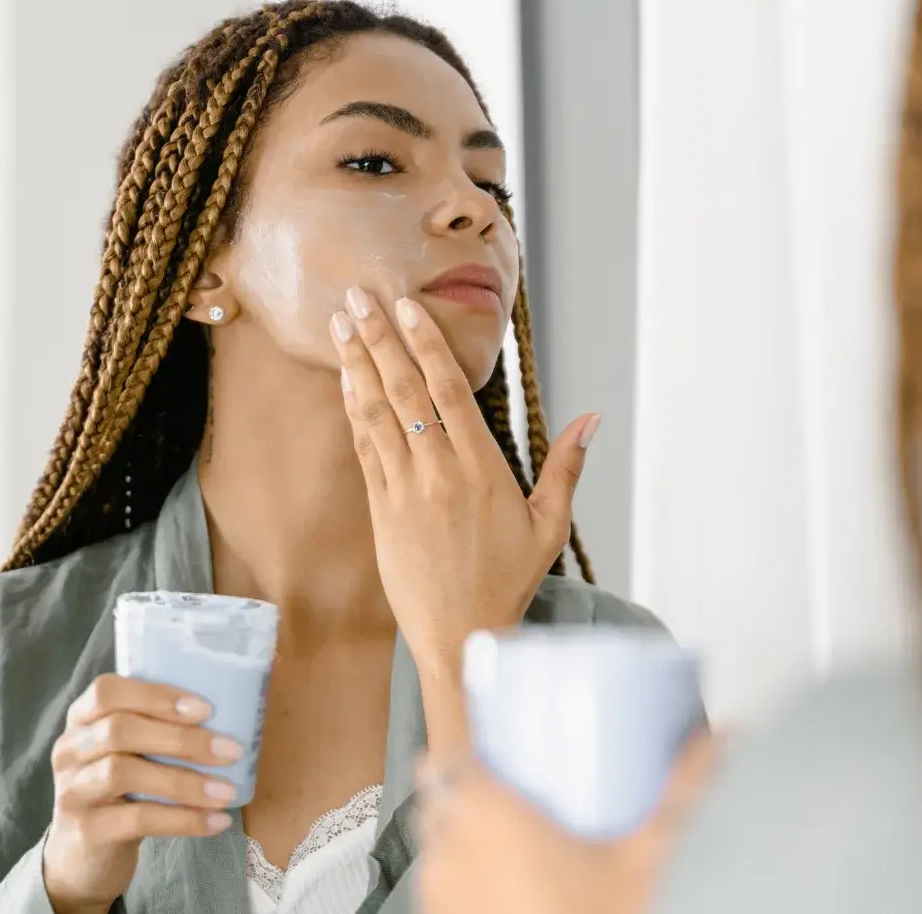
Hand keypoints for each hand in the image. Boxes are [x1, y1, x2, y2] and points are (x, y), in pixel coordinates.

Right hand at [43, 674, 242, 913]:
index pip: (108, 691)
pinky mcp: (85, 831)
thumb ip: (158, 725)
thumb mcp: (132, 749)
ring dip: (185, 782)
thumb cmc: (123, 787)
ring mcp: (72, 791)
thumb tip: (229, 711)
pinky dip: (183, 819)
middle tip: (230, 751)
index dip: (156, 696)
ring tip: (227, 791)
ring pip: (124, 773)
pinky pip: (137, 819)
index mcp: (83, 717)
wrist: (85, 857)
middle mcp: (70, 749)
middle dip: (182, 739)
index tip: (205, 709)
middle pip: (120, 730)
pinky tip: (216, 821)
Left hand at [330, 288, 598, 681]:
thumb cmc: (508, 582)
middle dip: (379, 338)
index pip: (448, 390)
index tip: (405, 306)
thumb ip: (567, 468)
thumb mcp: (549, 527)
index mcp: (481, 468)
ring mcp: (402, 488)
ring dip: (356, 365)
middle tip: (356, 295)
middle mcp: (437, 470)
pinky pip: (364, 447)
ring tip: (340, 324)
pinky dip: (353, 410)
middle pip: (404, 390)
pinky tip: (346, 382)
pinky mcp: (380, 508)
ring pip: (375, 413)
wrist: (460, 636)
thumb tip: (592, 418)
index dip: (425, 343)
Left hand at [417, 731, 724, 913]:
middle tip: (504, 788)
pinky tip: (499, 888)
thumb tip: (719, 740)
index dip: (461, 745)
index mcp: (484, 814)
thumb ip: (682, 793)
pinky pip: (439, 888)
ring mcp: (438, 894)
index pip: (444, 756)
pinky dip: (458, 878)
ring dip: (457, 834)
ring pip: (433, 844)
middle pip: (435, 797)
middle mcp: (448, 849)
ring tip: (501, 839)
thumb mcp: (646, 858)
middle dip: (462, 787)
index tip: (490, 745)